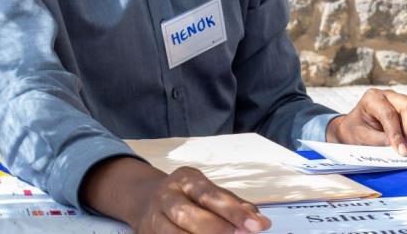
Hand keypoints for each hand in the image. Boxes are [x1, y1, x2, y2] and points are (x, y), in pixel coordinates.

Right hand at [83, 157, 267, 233]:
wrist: (146, 198)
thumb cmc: (189, 195)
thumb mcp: (209, 191)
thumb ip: (233, 204)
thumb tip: (260, 221)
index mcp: (185, 179)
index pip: (211, 195)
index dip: (234, 211)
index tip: (257, 225)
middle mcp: (165, 195)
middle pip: (187, 214)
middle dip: (216, 228)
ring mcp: (152, 217)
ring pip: (173, 233)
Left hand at [327, 87, 406, 154]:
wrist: (355, 128)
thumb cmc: (355, 131)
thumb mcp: (360, 137)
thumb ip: (378, 141)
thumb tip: (399, 147)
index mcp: (373, 98)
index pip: (389, 114)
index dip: (396, 134)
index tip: (400, 151)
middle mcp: (390, 95)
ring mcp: (403, 101)